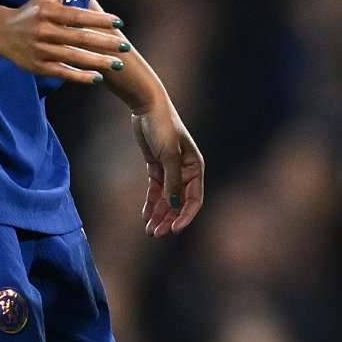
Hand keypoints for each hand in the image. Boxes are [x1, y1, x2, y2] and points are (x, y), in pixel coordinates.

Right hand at [0, 0, 123, 84]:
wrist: (0, 32)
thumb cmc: (31, 9)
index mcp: (48, 12)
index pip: (77, 16)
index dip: (99, 19)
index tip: (119, 22)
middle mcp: (44, 31)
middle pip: (79, 39)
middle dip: (104, 43)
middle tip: (126, 47)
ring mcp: (40, 50)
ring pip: (73, 57)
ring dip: (97, 62)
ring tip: (118, 64)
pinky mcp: (37, 67)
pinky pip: (62, 72)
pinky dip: (80, 76)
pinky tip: (98, 78)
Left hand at [131, 101, 203, 236]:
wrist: (147, 108)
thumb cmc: (163, 127)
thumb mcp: (169, 154)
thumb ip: (172, 181)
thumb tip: (175, 205)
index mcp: (195, 167)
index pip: (194, 199)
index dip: (185, 216)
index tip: (174, 230)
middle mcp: (185, 171)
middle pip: (179, 203)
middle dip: (169, 219)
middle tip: (156, 234)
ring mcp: (171, 170)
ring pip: (167, 200)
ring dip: (159, 215)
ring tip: (150, 230)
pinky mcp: (157, 167)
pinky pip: (156, 191)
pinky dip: (151, 204)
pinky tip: (145, 216)